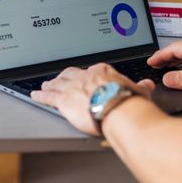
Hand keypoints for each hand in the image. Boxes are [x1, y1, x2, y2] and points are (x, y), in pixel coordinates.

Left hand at [31, 63, 154, 136]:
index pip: (93, 71)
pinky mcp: (63, 100)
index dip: (88, 76)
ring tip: (45, 84)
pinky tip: (35, 94)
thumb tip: (146, 84)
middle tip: (60, 78)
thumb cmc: (129, 102)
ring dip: (50, 84)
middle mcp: (85, 76)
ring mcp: (73, 87)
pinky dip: (40, 95)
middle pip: (71, 74)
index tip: (88, 78)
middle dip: (65, 77)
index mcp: (103, 72)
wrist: (118, 110)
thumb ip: (141, 86)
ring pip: (57, 83)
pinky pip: (48, 96)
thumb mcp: (139, 91)